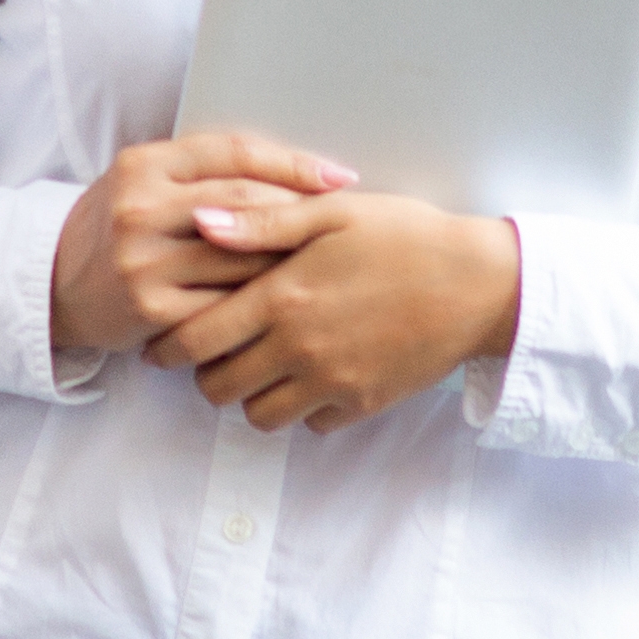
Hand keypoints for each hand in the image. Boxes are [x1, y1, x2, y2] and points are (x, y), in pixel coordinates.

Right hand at [51, 130, 354, 359]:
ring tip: (329, 261)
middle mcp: (140, 208)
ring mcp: (144, 261)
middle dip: (303, 211)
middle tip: (347, 221)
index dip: (294, 164)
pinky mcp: (152, 309)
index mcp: (143, 165)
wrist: (56, 286)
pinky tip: (289, 302)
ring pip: (243, 256)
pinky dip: (261, 302)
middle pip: (246, 201)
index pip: (234, 153)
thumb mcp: (145, 183)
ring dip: (290, 260)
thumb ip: (204, 172)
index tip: (340, 177)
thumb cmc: (117, 229)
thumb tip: (295, 171)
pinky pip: (226, 304)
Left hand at [144, 190, 522, 432]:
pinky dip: (300, 408)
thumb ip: (260, 221)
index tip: (159, 345)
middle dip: (204, 374)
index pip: (195, 339)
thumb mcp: (330, 213)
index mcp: (282, 297)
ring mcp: (333, 382)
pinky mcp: (364, 403)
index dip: (166, 347)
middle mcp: (300, 348)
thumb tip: (197, 222)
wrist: (479, 282)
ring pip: (259, 416)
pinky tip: (308, 376)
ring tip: (259, 366)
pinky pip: (310, 424)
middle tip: (212, 355)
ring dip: (249, 395)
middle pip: (218, 387)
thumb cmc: (404, 235)